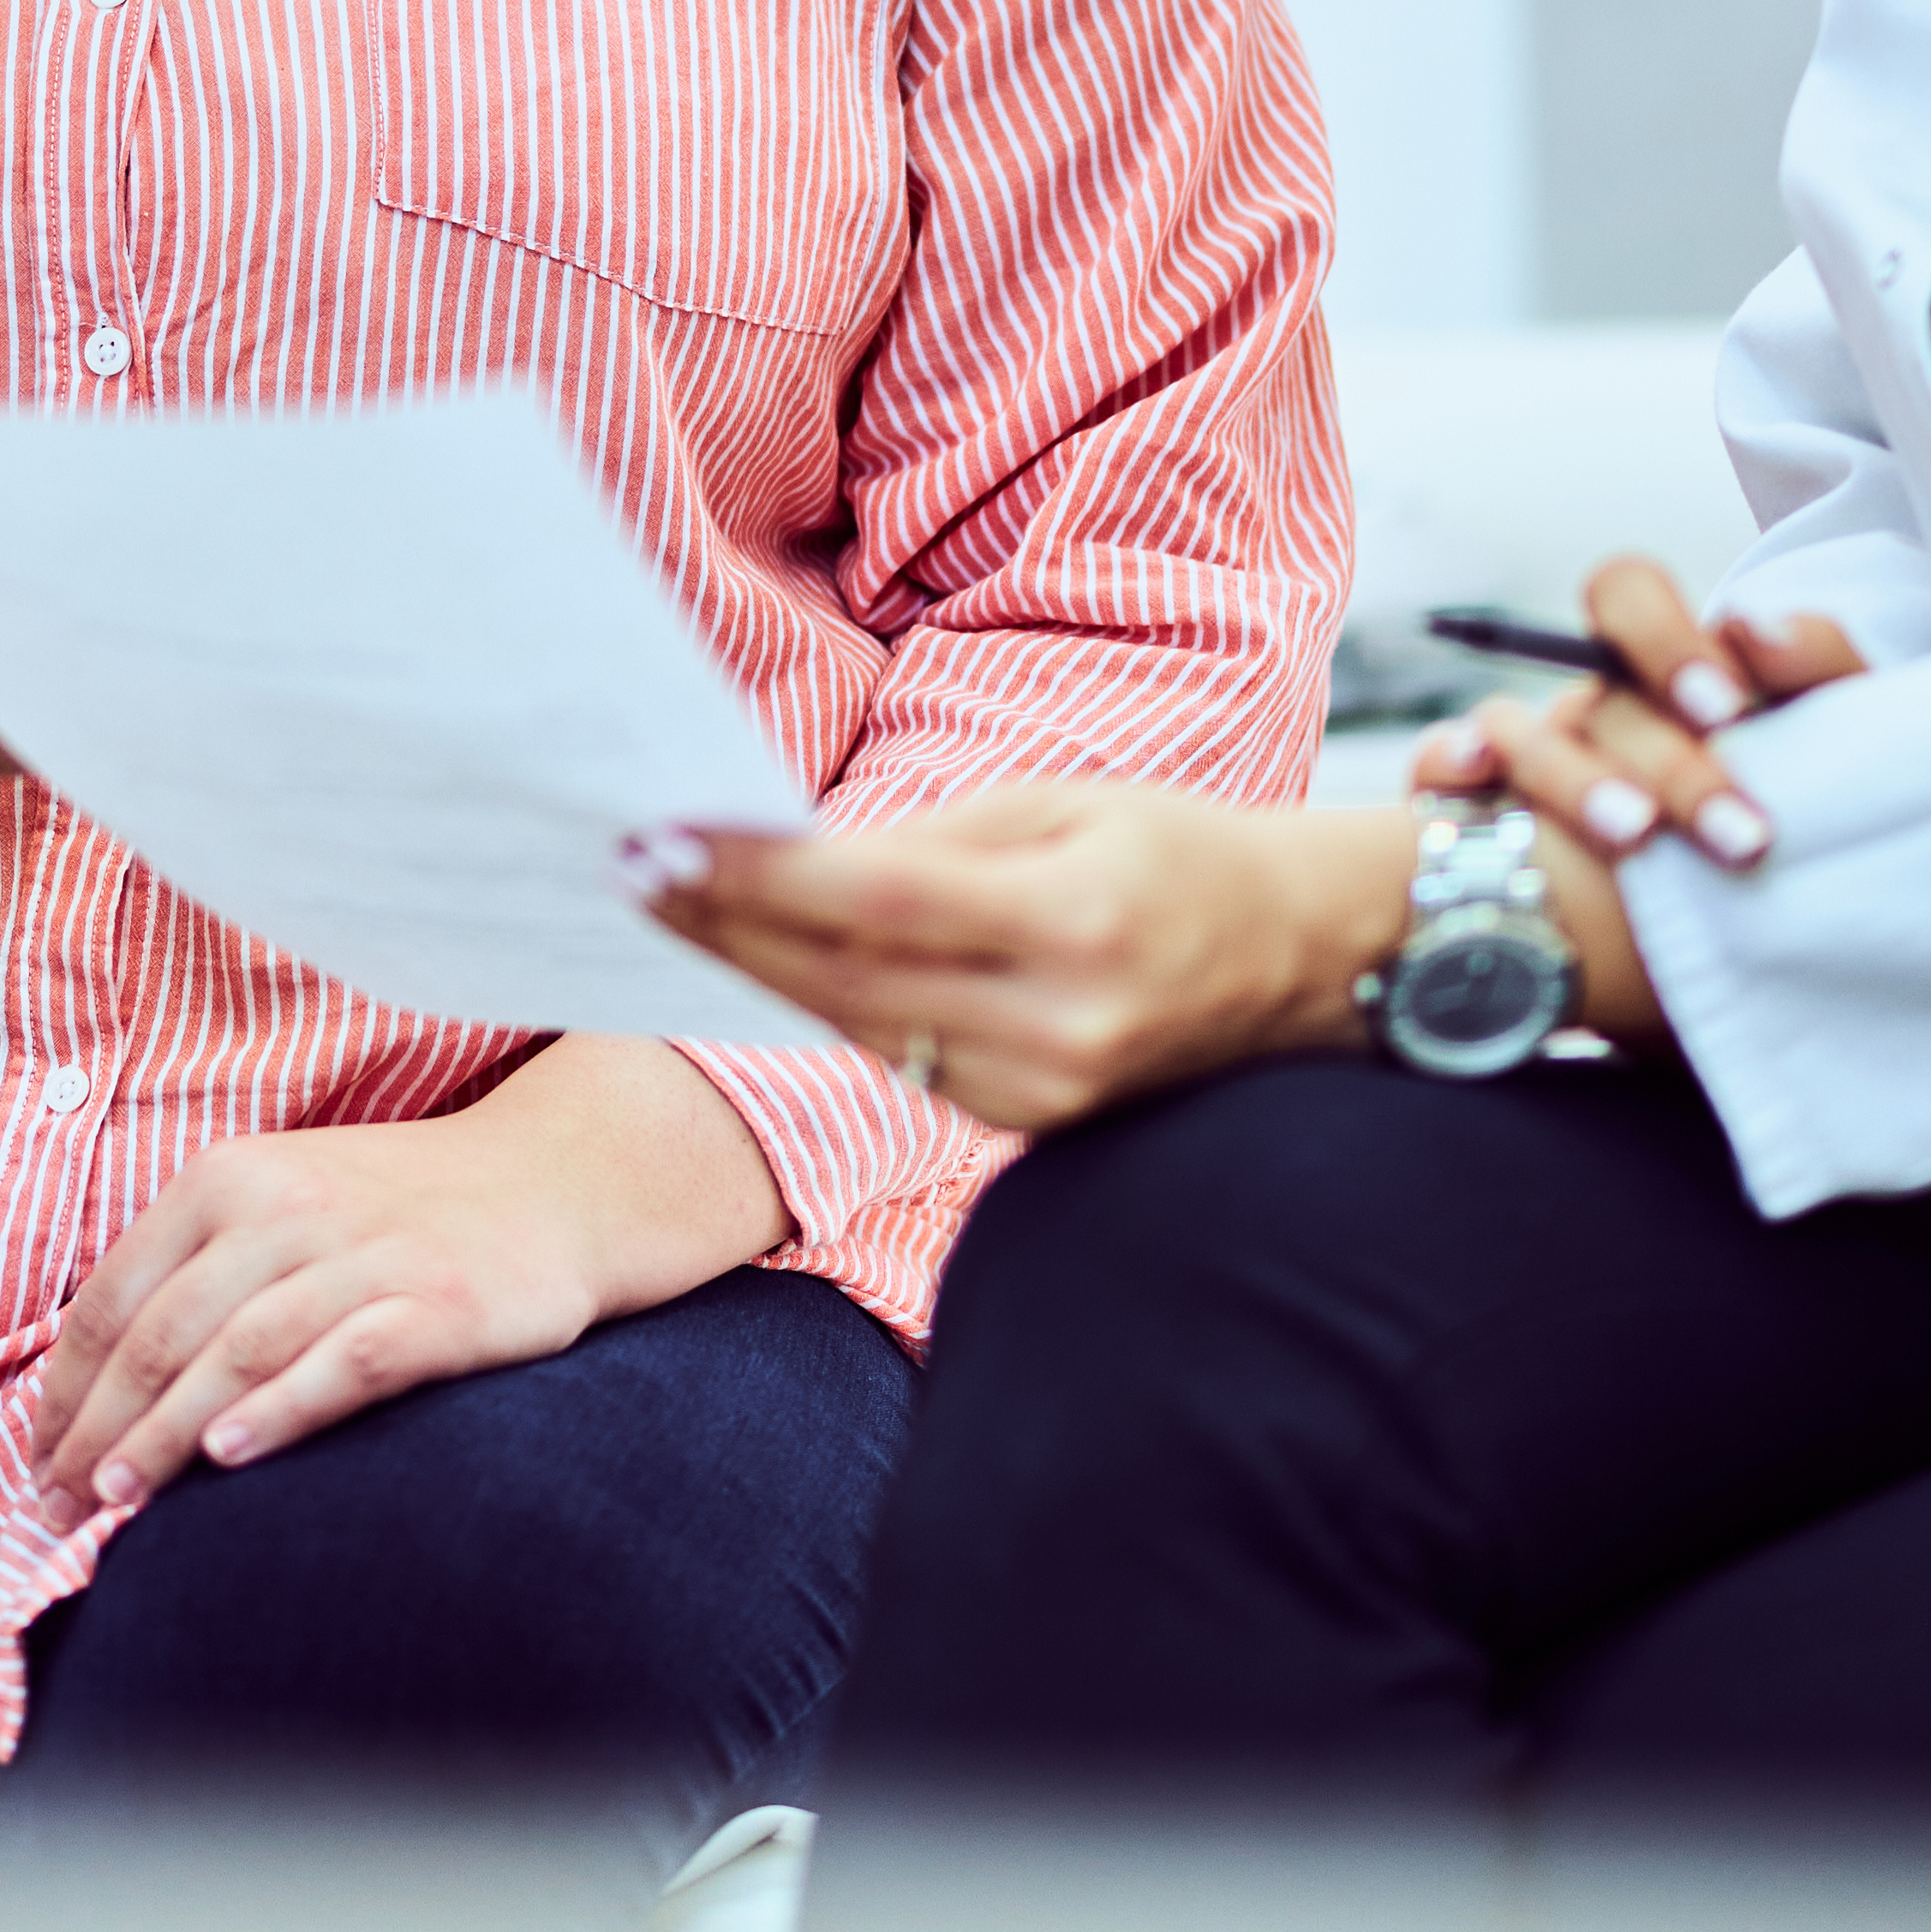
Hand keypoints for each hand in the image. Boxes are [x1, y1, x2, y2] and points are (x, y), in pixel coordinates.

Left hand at [29, 1041, 781, 1511]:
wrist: (552, 1184)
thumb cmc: (396, 1213)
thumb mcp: (281, 1205)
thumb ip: (196, 1274)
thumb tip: (94, 1388)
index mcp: (229, 1179)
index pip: (115, 1295)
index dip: (65, 1388)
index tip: (38, 1462)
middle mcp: (287, 1207)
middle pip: (162, 1332)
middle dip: (97, 1428)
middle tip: (57, 1507)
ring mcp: (364, 1254)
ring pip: (237, 1351)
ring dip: (164, 1434)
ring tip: (115, 1501)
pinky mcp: (436, 1303)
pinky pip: (342, 1360)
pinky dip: (279, 1408)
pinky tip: (229, 1456)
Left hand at [639, 782, 1418, 1135]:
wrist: (1301, 965)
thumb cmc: (1177, 856)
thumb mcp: (1071, 807)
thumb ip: (937, 837)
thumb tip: (796, 853)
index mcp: (1078, 924)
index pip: (881, 899)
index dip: (763, 874)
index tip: (666, 836)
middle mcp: (1060, 1025)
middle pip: (848, 977)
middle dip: (728, 922)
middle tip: (628, 867)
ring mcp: (1045, 1091)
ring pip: (857, 1027)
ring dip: (753, 966)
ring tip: (665, 902)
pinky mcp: (1027, 1124)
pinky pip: (898, 1058)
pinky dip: (822, 1004)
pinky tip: (754, 955)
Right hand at [1414, 555, 1859, 876]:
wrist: (1786, 943)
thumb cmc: (1808, 826)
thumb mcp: (1844, 743)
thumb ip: (1818, 666)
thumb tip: (1752, 623)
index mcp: (1664, 671)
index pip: (1626, 595)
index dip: (1665, 639)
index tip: (1726, 711)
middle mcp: (1590, 708)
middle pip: (1597, 698)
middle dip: (1673, 765)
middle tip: (1742, 839)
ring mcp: (1532, 762)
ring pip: (1516, 733)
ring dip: (1573, 779)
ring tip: (1638, 841)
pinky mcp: (1486, 824)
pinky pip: (1440, 774)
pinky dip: (1448, 765)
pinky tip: (1480, 786)